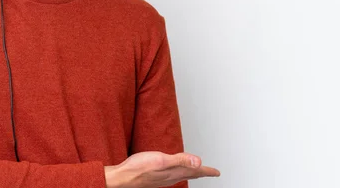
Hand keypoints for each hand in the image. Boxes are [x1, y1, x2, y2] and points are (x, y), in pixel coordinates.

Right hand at [104, 151, 219, 187]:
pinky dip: (179, 173)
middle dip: (201, 173)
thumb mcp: (161, 160)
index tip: (217, 172)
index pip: (195, 172)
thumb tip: (199, 161)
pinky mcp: (156, 177)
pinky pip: (173, 176)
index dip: (207, 171)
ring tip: (196, 171)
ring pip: (182, 176)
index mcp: (174, 172)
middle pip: (190, 175)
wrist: (122, 177)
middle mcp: (170, 177)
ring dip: (191, 173)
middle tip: (210, 172)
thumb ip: (180, 160)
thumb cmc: (138, 168)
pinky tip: (174, 172)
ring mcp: (162, 178)